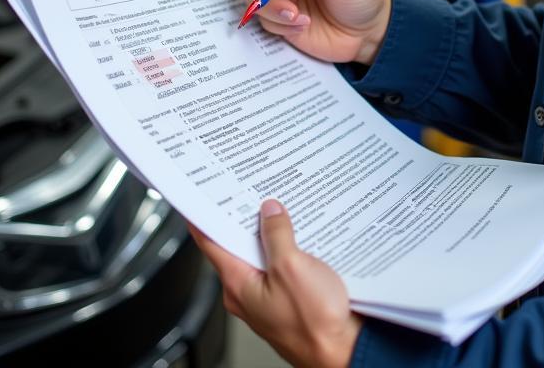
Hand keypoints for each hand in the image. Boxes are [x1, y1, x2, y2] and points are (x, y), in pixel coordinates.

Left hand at [189, 200, 361, 367]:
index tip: (201, 197)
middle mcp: (248, 293)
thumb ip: (277, 235)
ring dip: (271, 234)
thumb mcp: (291, 267)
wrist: (342, 353)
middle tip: (253, 191)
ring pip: (262, 255)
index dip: (204, 217)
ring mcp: (267, 297)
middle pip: (237, 246)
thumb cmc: (314, 325)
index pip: (210, 243)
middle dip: (245, 218)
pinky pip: (280, 267)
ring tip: (282, 210)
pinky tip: (301, 237)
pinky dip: (287, 249)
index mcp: (239, 285)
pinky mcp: (287, 298)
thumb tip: (270, 211)